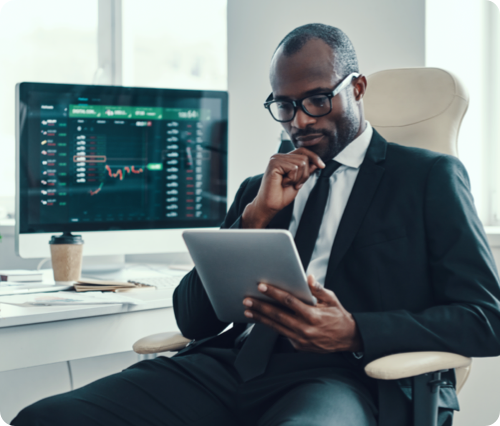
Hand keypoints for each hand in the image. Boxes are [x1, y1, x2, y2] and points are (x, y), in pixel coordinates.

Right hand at [242, 148, 324, 228]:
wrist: (271, 205)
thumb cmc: (281, 195)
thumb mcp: (299, 181)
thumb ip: (306, 170)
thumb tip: (317, 163)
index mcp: (284, 159)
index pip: (303, 151)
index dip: (314, 157)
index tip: (322, 166)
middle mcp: (279, 157)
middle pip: (304, 158)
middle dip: (305, 174)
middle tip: (295, 184)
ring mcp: (276, 159)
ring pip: (301, 163)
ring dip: (298, 178)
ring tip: (288, 184)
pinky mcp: (274, 164)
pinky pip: (294, 168)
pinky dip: (291, 179)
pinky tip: (282, 183)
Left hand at [242, 275, 362, 352]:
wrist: (348, 339)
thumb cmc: (338, 316)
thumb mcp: (331, 299)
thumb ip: (318, 289)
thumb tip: (307, 277)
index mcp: (313, 315)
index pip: (289, 301)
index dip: (274, 293)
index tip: (262, 287)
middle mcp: (305, 329)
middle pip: (277, 315)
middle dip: (260, 306)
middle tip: (247, 299)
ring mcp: (301, 339)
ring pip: (276, 326)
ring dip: (260, 318)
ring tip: (248, 310)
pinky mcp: (299, 346)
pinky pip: (282, 334)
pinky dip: (271, 326)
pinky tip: (262, 319)